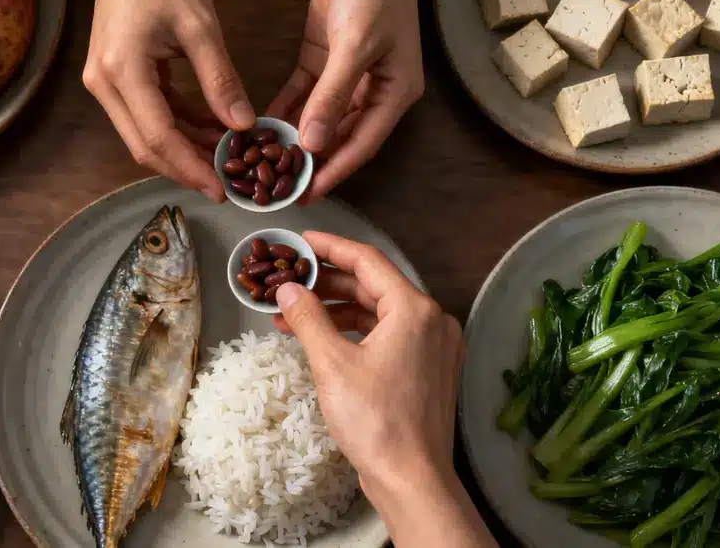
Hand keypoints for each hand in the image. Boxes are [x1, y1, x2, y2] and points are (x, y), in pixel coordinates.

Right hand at [81, 0, 253, 200]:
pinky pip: (147, 116)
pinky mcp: (114, 80)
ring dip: (185, 150)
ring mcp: (105, 84)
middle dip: (186, 169)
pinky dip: (178, 127)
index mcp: (123, 71)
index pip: (158, 137)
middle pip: (145, 146)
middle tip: (227, 185)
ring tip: (227, 157)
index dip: (191, 168)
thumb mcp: (200, 26)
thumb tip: (243, 126)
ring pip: (145, 136)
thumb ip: (221, 79)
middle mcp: (104, 85)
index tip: (222, 190)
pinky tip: (211, 130)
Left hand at [267, 0, 423, 201]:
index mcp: (393, 95)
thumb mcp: (356, 46)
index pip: (360, 145)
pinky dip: (283, 111)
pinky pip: (302, 95)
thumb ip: (333, 96)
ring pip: (317, 119)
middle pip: (338, 137)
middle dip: (310, 162)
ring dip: (293, 139)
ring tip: (263, 165)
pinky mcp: (323, 60)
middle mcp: (371, 91)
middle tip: (278, 188)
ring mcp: (345, 77)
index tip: (306, 195)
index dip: (333, 172)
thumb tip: (313, 144)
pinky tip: (259, 128)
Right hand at [273, 232, 494, 546]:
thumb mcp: (332, 364)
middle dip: (327, 283)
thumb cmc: (376, 422)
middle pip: (374, 285)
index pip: (368, 261)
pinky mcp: (428, 369)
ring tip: (293, 315)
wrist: (412, 478)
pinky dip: (355, 332)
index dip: (330, 247)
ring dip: (337, 310)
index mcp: (415, 310)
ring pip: (380, 312)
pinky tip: (322, 339)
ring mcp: (434, 347)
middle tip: (288, 282)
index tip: (300, 241)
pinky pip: (388, 336)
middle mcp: (432, 321)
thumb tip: (286, 290)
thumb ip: (308, 318)